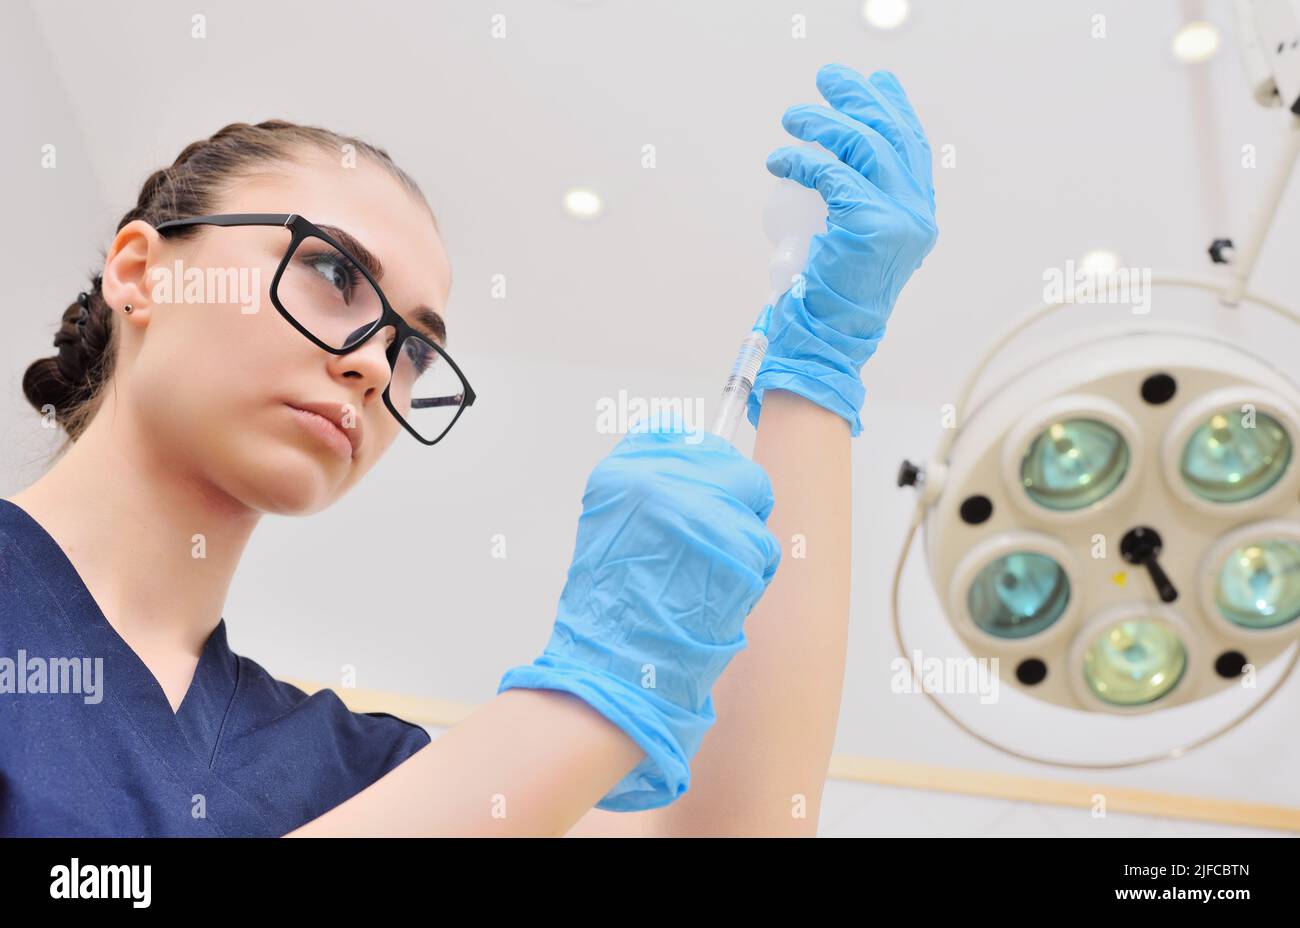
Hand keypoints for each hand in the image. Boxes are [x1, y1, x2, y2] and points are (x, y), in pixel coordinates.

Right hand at [497, 412, 781, 810]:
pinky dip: (751, 573)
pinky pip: (764, 545)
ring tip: (706, 577)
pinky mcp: (736, 543)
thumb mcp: (609, 528)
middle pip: (731, 464)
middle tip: (713, 543)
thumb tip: (690, 449)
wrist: (615, 665)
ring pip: (753, 505)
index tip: (699, 490)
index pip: (680, 435)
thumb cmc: (612, 608)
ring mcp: (702, 508)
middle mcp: (660, 479)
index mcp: (622, 472)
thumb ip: (647, 484)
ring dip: (741, 541)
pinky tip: (719, 594)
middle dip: (732, 500)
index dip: (699, 465)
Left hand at [747, 64, 937, 436]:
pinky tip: (780, 159)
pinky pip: (831, 175)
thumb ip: (862, 207)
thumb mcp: (856, 241)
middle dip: (857, 100)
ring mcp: (901, 219)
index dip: (893, 108)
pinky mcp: (872, 226)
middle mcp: (918, 214)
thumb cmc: (831, 293)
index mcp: (919, 215)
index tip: (873, 81)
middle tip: (827, 80)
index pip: (912, 147)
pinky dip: (801, 161)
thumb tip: (840, 165)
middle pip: (890, 136)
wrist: (829, 339)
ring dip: (823, 124)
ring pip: (862, 148)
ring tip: (793, 118)